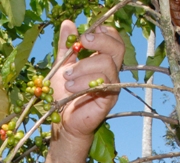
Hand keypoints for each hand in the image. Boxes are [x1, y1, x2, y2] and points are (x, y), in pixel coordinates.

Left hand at [50, 20, 124, 139]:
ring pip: (107, 64)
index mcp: (102, 61)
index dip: (104, 34)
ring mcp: (112, 86)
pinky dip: (84, 81)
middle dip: (98, 42)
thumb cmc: (65, 95)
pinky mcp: (108, 99)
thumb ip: (66, 46)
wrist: (64, 122)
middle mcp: (111, 72)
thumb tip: (68, 23)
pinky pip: (103, 83)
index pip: (114, 41)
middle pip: (117, 49)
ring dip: (84, 66)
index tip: (86, 35)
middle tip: (80, 43)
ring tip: (67, 76)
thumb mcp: (62, 65)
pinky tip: (70, 87)